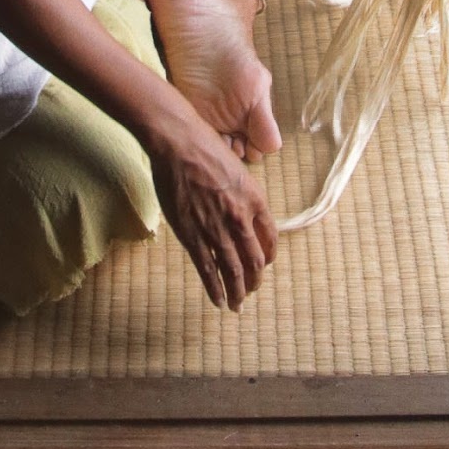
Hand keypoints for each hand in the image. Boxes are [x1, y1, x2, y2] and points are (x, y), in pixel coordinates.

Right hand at [148, 108, 277, 310]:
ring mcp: (216, 228)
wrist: (178, 143)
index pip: (270, 239)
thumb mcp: (236, 169)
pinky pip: (208, 269)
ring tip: (237, 305)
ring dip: (237, 292)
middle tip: (251, 290)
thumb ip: (242, 195)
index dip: (268, 257)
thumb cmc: (205, 147)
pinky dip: (215, 288)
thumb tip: (243, 212)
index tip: (263, 264)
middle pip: (254, 261)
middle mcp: (240, 218)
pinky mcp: (192, 235)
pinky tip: (218, 300)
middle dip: (254, 281)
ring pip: (233, 271)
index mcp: (255, 199)